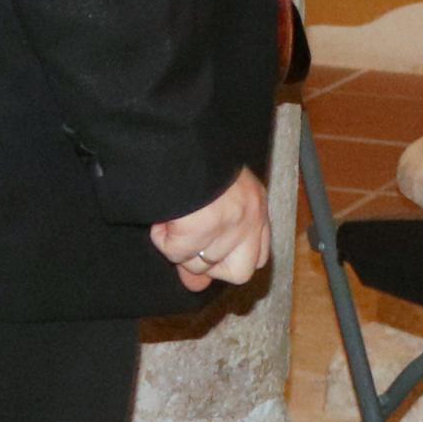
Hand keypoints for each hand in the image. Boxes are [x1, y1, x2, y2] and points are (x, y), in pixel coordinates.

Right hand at [151, 170, 271, 292]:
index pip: (260, 255)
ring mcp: (229, 223)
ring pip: (201, 264)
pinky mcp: (202, 226)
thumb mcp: (216, 196)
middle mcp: (251, 215)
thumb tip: (195, 286)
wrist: (180, 136)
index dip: (233, 260)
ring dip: (179, 246)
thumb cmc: (194, 160)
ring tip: (172, 217)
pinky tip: (162, 218)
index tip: (209, 252)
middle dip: (212, 267)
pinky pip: (175, 251)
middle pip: (240, 272)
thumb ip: (214, 239)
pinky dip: (162, 238)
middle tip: (189, 244)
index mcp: (255, 203)